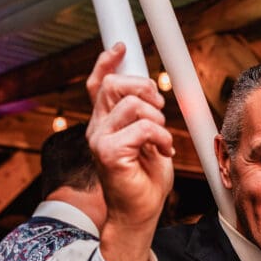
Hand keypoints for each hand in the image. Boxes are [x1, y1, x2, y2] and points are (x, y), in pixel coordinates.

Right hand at [87, 43, 174, 260]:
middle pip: (112, 85)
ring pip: (132, 106)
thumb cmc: (146, 180)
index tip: (120, 47)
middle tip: (160, 108)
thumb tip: (152, 94)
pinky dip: (161, 137)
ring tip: (163, 140)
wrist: (139, 212)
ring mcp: (99, 140)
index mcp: (105, 123)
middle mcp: (96, 128)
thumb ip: (144, 117)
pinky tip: (164, 151)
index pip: (97, 85)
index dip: (106, 63)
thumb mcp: (149, 140)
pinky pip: (142, 128)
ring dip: (158, 120)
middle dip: (144, 88)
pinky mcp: (107, 153)